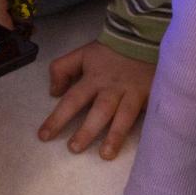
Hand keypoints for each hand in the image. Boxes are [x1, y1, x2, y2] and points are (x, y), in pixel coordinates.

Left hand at [39, 40, 154, 158]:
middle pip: (99, 111)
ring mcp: (133, 93)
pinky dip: (146, 130)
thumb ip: (62, 69)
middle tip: (74, 148)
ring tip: (106, 155)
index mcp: (93, 79)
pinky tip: (143, 146)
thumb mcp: (81, 54)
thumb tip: (53, 92)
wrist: (141, 39)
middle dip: (87, 130)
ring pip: (124, 117)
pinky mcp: (151, 96)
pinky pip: (148, 115)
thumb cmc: (108, 53)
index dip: (58, 118)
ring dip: (115, 136)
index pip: (72, 100)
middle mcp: (112, 89)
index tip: (44, 136)